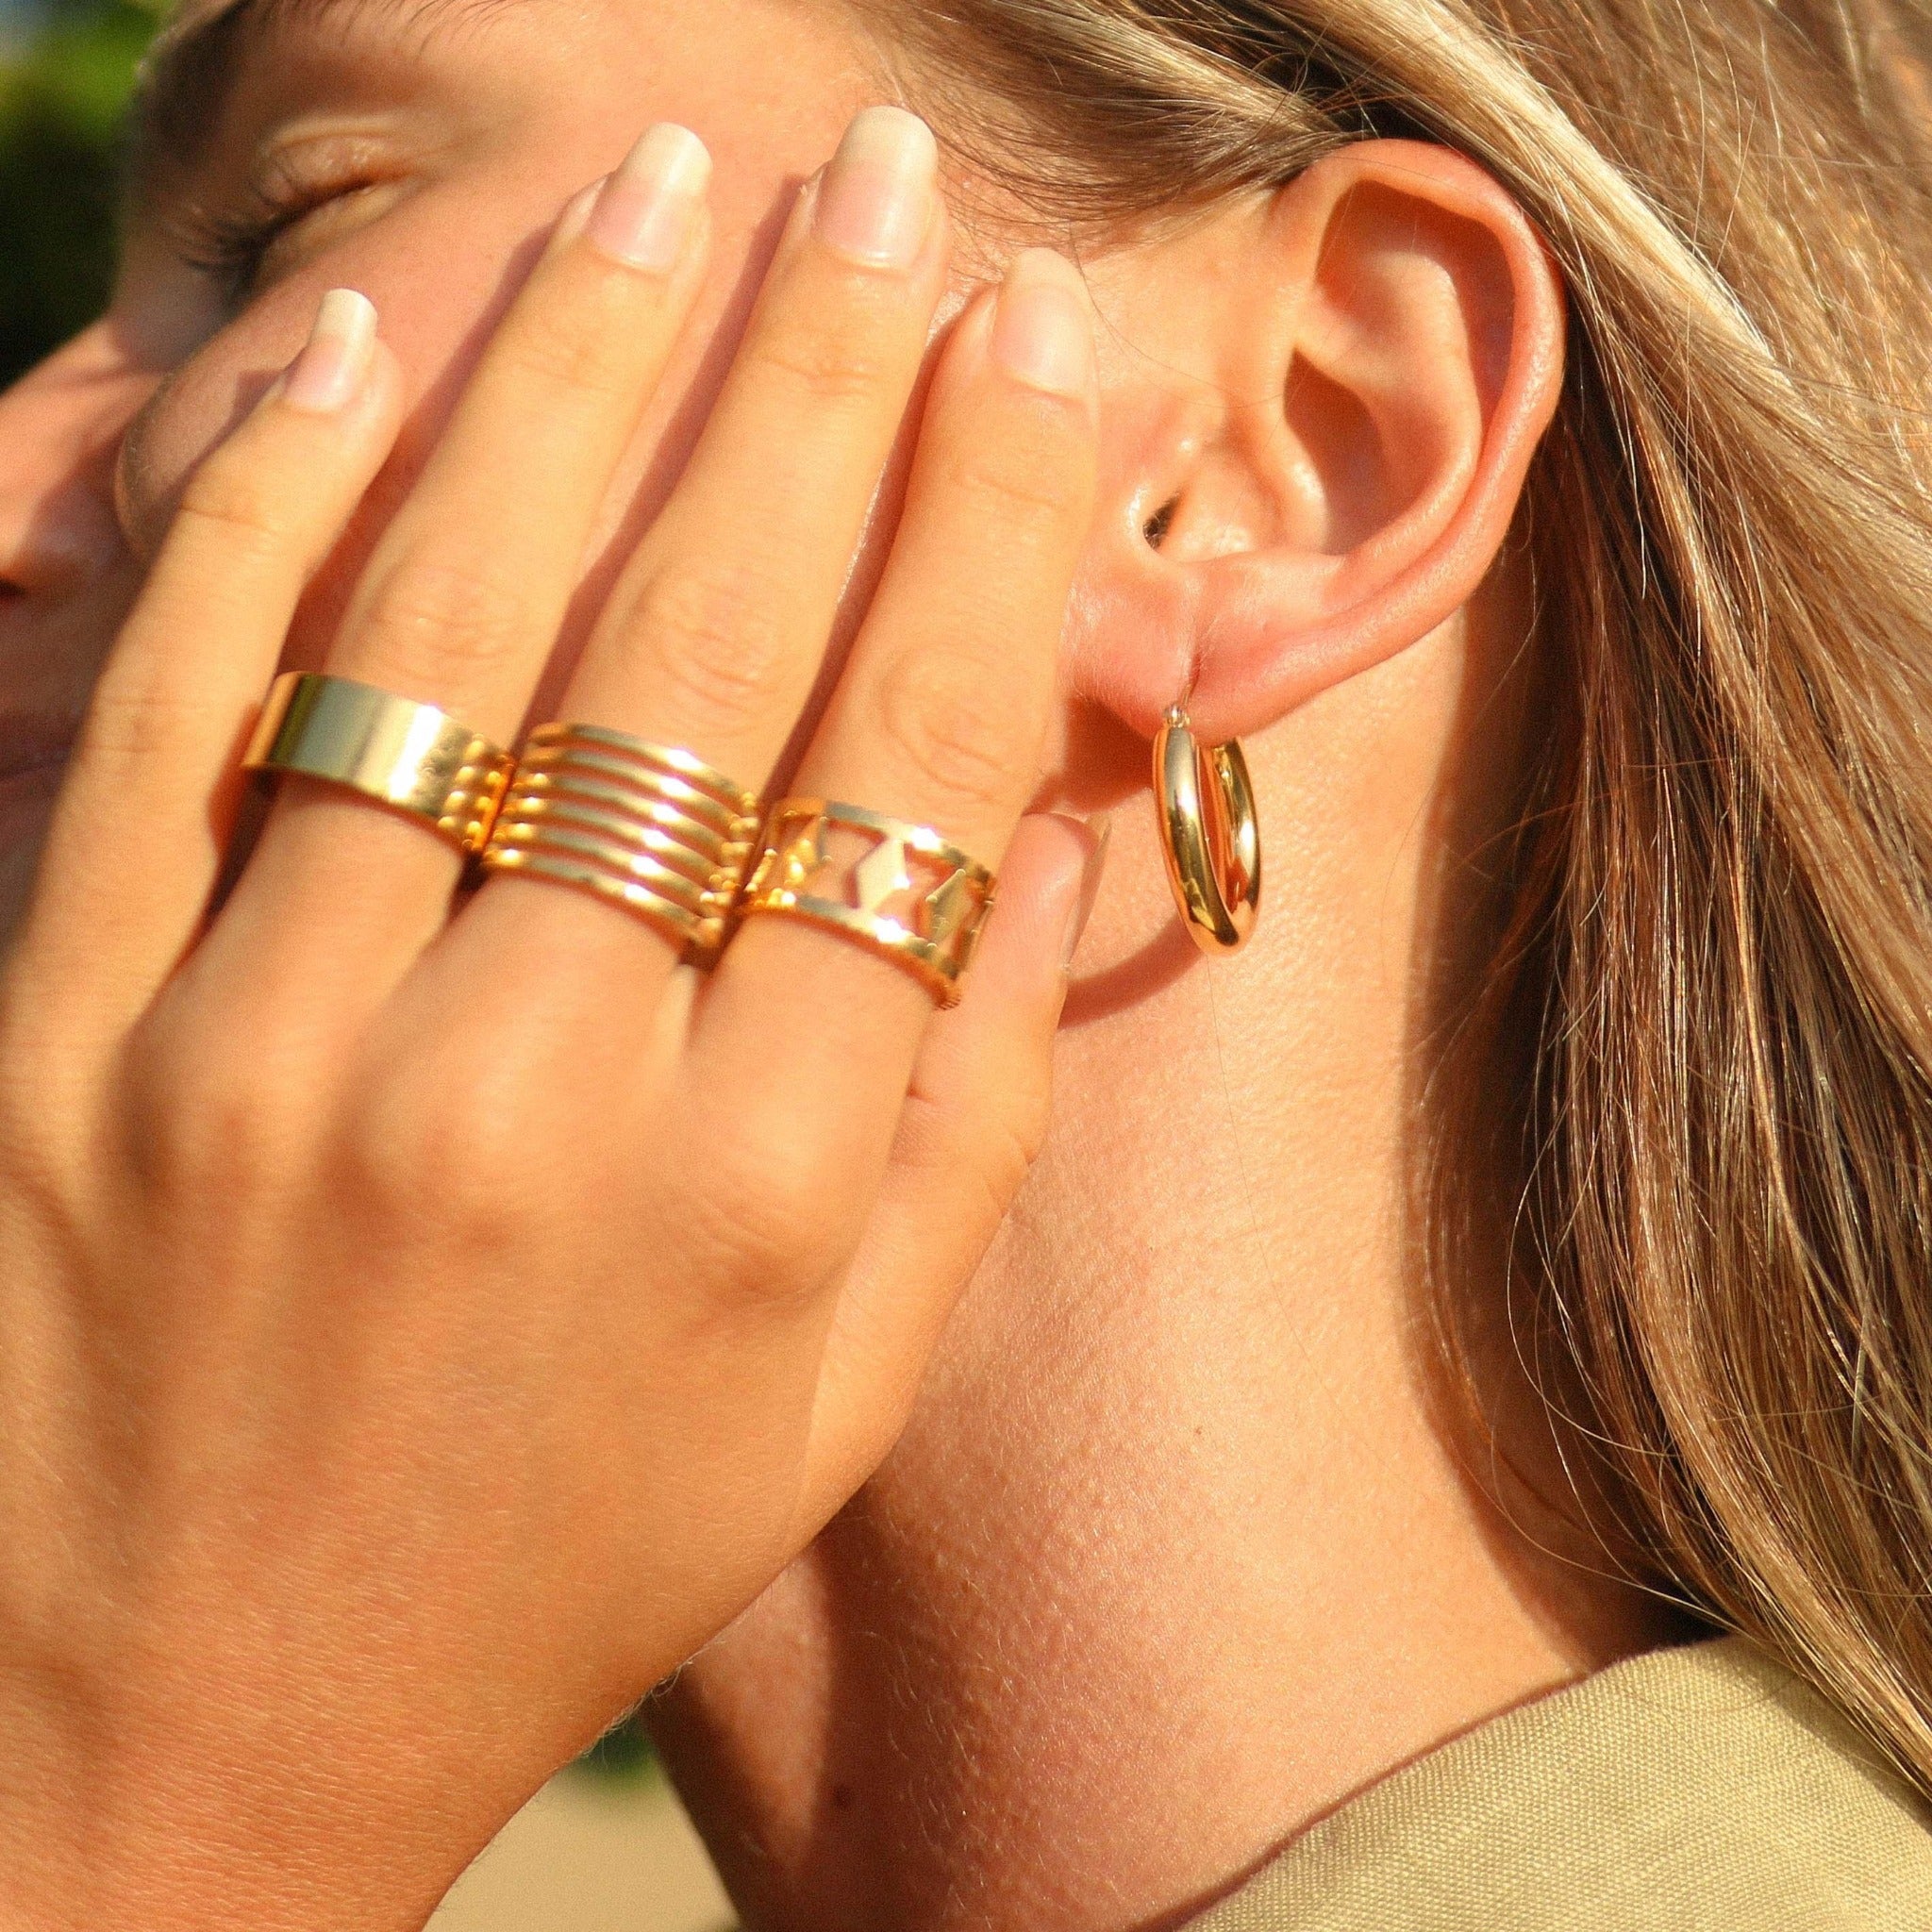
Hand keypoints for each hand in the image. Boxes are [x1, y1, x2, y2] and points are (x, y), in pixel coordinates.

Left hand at [0, 111, 1097, 1929]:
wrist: (175, 1745)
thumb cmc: (558, 1558)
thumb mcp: (838, 1397)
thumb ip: (977, 1120)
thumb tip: (1052, 826)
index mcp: (763, 1191)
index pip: (909, 761)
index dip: (986, 518)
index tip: (1035, 340)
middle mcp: (539, 1097)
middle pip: (708, 647)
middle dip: (819, 376)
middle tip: (888, 179)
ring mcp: (274, 1057)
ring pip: (451, 625)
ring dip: (576, 370)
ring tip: (672, 183)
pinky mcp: (62, 1043)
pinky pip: (174, 708)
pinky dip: (265, 504)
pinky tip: (362, 339)